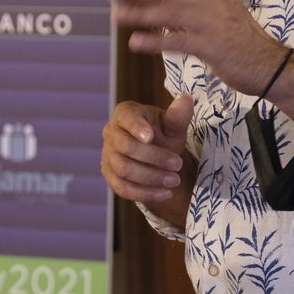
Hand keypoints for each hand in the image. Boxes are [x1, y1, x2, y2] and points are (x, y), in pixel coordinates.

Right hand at [100, 96, 196, 224]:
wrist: (154, 156)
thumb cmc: (162, 135)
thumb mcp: (172, 127)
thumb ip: (177, 117)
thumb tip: (187, 100)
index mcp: (124, 114)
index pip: (126, 119)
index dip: (136, 127)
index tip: (151, 136)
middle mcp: (111, 132)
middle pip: (126, 147)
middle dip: (154, 158)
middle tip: (178, 165)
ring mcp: (107, 155)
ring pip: (124, 169)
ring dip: (151, 177)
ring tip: (175, 181)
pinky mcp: (110, 175)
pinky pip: (123, 188)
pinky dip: (145, 193)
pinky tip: (165, 193)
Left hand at [108, 0, 288, 94]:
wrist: (271, 66)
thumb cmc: (240, 39)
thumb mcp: (220, 11)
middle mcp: (214, 1)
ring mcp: (214, 23)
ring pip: (170, 14)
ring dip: (140, 13)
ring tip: (116, 14)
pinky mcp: (214, 47)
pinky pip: (179, 42)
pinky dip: (155, 41)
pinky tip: (135, 42)